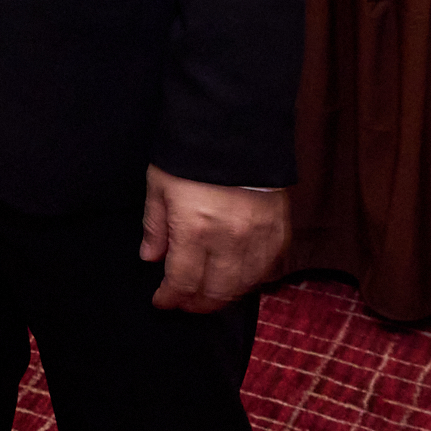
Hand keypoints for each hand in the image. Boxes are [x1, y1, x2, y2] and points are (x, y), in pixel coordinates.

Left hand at [140, 167, 287, 312]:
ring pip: (244, 286)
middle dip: (196, 303)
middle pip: (215, 292)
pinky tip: (236, 277)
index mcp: (195, 229)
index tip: (162, 301)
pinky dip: (250, 279)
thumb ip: (155, 225)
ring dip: (224, 296)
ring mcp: (259, 237)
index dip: (170, 298)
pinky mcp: (279, 229)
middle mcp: (229, 240)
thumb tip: (150, 257)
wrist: (236, 126)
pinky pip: (267, 269)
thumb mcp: (159, 184)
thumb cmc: (192, 153)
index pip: (182, 281)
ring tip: (208, 293)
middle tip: (184, 303)